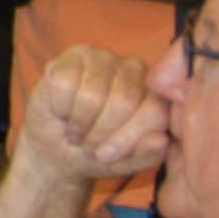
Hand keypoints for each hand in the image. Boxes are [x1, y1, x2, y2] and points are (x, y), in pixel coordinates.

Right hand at [16, 46, 172, 183]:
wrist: (57, 145)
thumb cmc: (98, 152)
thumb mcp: (126, 163)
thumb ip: (148, 155)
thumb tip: (161, 140)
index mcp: (157, 96)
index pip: (153, 112)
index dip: (128, 139)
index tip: (107, 157)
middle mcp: (135, 70)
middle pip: (122, 102)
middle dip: (100, 133)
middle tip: (89, 145)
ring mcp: (104, 58)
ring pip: (92, 95)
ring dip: (78, 123)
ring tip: (77, 132)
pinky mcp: (74, 54)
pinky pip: (65, 84)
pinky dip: (60, 107)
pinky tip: (63, 111)